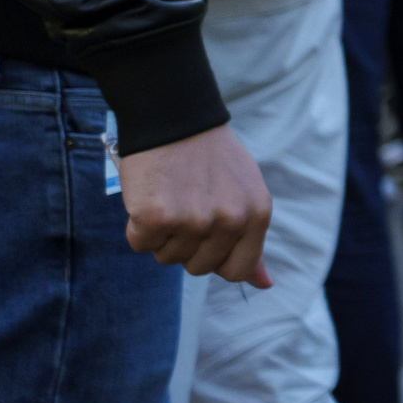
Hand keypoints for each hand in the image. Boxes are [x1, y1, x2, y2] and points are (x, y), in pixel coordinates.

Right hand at [118, 123, 272, 286]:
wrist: (175, 118)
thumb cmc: (210, 158)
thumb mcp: (245, 193)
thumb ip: (251, 240)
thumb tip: (265, 284)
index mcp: (257, 215)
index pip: (237, 270)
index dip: (215, 258)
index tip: (206, 235)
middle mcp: (229, 221)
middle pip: (198, 267)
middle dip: (186, 244)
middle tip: (185, 205)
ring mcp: (194, 221)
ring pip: (167, 257)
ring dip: (162, 234)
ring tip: (169, 196)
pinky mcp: (156, 217)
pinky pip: (140, 244)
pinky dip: (137, 226)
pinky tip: (149, 196)